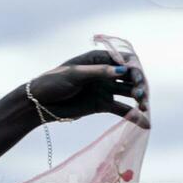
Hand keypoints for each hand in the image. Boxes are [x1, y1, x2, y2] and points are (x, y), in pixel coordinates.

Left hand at [25, 48, 148, 127]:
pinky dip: (133, 115)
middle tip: (140, 94)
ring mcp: (106, 89)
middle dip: (139, 84)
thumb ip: (98, 72)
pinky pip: (122, 109)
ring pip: (129, 92)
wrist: (37, 104)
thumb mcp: (74, 75)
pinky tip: (145, 123)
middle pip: (131, 76)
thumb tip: (122, 71)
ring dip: (140, 98)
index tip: (136, 76)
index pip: (126, 60)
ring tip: (144, 106)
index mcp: (100, 59)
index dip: (134, 67)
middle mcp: (106, 73)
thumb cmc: (52, 83)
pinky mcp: (102, 105)